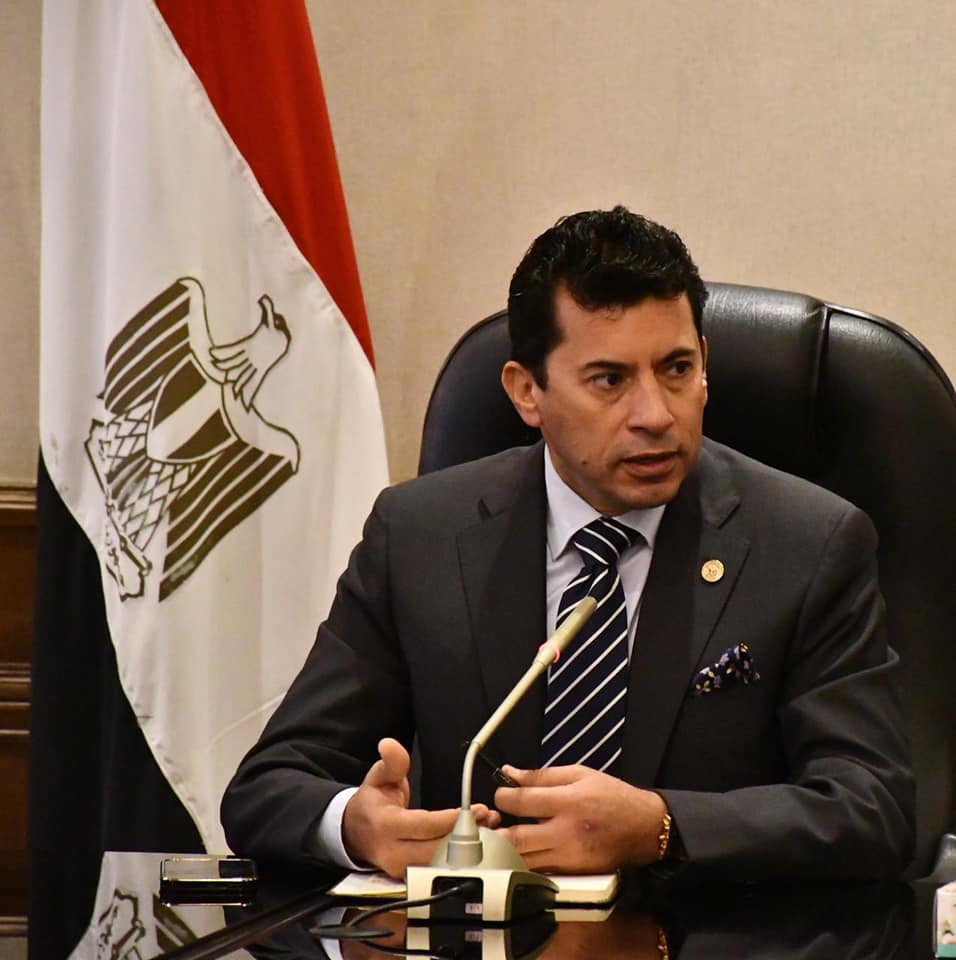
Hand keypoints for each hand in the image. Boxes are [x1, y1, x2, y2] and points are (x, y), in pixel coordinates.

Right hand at [343, 738, 499, 877]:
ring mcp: (401, 869)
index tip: (473, 811)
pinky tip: (475, 842)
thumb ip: (391, 762)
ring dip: (467, 848)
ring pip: (440, 863)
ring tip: (488, 828)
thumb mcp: (378, 777)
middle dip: (465, 836)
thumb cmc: (371, 804)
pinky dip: (458, 857)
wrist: (353, 833)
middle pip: (437, 850)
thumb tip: (389, 745)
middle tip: (487, 818)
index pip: (423, 826)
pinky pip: (437, 868)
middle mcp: (393, 852)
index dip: (450, 820)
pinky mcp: (409, 877)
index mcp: (386, 826)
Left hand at [494, 764, 665, 872]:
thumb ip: (542, 775)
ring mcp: (569, 858)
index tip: (501, 794)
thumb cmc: (613, 797)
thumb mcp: (580, 774)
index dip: (502, 796)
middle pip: (516, 838)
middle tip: (494, 820)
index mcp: (568, 802)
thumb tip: (510, 773)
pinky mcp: (572, 874)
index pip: (521, 802)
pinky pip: (538, 872)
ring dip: (507, 849)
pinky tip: (523, 851)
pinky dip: (525, 863)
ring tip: (505, 835)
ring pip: (523, 860)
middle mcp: (566, 832)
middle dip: (497, 829)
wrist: (644, 828)